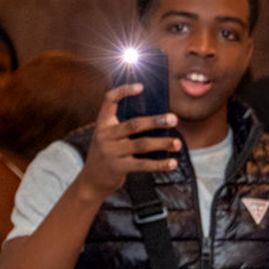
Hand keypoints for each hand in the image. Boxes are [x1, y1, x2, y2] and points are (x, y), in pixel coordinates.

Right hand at [75, 85, 180, 200]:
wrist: (92, 180)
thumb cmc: (108, 154)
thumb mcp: (110, 137)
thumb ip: (126, 127)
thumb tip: (159, 119)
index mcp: (103, 123)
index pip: (109, 100)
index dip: (124, 91)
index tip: (141, 87)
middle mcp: (105, 135)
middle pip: (134, 124)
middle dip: (156, 121)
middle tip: (174, 119)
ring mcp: (111, 152)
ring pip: (142, 144)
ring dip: (162, 143)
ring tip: (177, 143)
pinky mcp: (118, 168)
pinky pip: (143, 165)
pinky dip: (159, 164)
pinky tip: (172, 162)